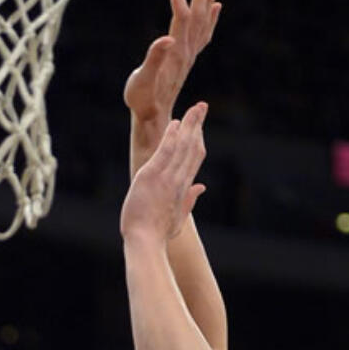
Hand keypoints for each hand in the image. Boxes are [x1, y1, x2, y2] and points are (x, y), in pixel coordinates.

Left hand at [121, 103, 207, 244]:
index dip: (198, 140)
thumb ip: (190, 201)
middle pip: (192, 147)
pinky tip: (176, 123)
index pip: (194, 159)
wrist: (145, 242)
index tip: (199, 127)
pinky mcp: (152, 176)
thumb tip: (202, 187)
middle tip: (202, 106)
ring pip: (182, 146)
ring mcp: (166, 177)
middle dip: (197, 125)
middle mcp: (178, 181)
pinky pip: (165, 151)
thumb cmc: (158, 235)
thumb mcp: (178, 220)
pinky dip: (171, 136)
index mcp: (183, 189)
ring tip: (196, 107)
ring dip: (189, 124)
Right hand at [124, 0, 220, 128]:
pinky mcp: (187, 60)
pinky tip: (214, 10)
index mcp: (175, 53)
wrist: (152, 117)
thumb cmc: (142, 100)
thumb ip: (154, 59)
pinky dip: (209, 20)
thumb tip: (166, 39)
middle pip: (198, 17)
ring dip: (208, 2)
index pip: (181, 17)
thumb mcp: (142, 81)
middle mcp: (186, 52)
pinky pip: (203, 36)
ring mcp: (189, 56)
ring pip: (203, 24)